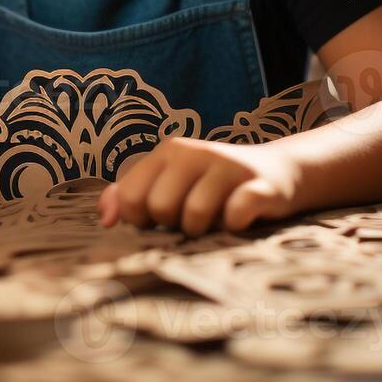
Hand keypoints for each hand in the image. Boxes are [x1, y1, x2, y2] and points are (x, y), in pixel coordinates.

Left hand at [98, 137, 303, 235]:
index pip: (131, 198)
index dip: (140, 221)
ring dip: (203, 230)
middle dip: (172, 226)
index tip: (159, 220)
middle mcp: (195, 153)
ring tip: (212, 222)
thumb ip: (131, 195)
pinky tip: (237, 222)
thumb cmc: (211, 185)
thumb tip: (104, 219)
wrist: (277, 170)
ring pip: (195, 214)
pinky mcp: (261, 185)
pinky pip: (237, 212)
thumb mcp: (169, 182)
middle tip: (190, 219)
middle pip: (160, 208)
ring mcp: (229, 167)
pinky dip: (234, 225)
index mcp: (168, 152)